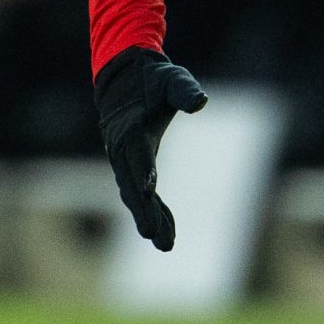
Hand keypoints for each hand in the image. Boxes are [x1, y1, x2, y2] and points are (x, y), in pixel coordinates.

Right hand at [93, 46, 208, 250]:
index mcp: (133, 127)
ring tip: (166, 245)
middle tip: (155, 236)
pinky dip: (152, 210)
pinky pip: (139, 193)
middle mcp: (122, 148)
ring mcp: (122, 160)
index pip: (137, 153)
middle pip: (132, 184)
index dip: (142, 170)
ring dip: (148, 218)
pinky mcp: (129, 166)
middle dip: (144, 211)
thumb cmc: (152, 79)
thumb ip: (185, 91)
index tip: (148, 189)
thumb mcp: (171, 78)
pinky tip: (166, 232)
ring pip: (133, 195)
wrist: (123, 78)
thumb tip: (200, 101)